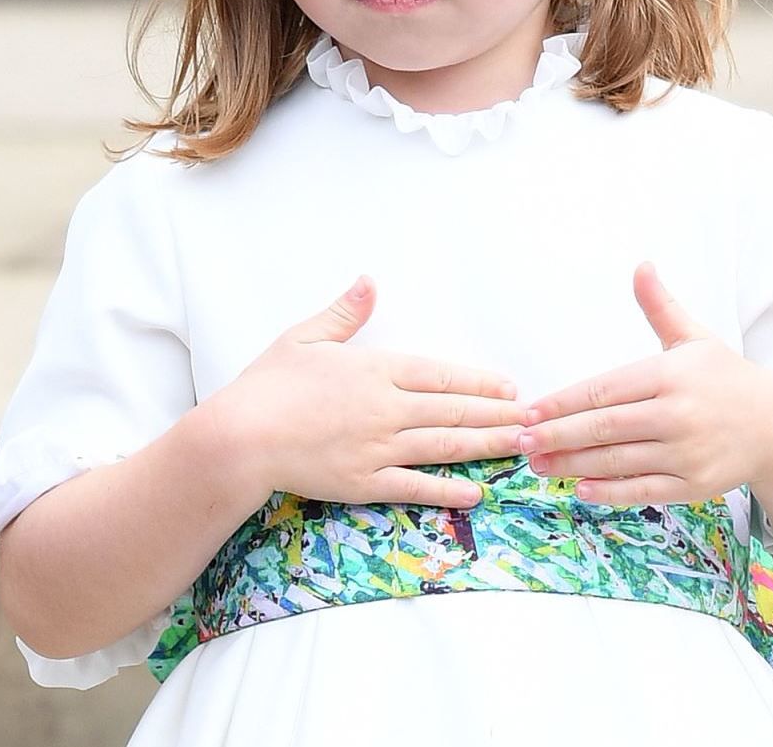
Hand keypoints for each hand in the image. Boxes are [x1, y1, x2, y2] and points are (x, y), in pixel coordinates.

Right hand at [208, 277, 526, 509]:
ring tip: (520, 447)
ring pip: (444, 446)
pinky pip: (415, 487)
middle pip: (454, 410)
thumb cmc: (267, 386)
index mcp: (375, 371)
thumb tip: (370, 280)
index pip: (442, 375)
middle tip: (534, 420)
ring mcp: (377, 449)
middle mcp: (385, 409)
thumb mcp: (304, 338)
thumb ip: (345, 313)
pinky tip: (476, 492)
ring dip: (487, 446)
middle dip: (498, 416)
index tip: (510, 388)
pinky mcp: (364, 483)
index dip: (480, 383)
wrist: (238, 439)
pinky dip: (448, 490)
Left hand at [517, 263, 772, 506]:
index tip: (530, 412)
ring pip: (617, 461)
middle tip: (521, 442)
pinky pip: (643, 490)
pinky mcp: (694, 485)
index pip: (603, 390)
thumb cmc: (725, 379)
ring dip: (573, 465)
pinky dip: (610, 491)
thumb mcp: (694, 338)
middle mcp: (677, 414)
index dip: (562, 403)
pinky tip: (581, 487)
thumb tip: (641, 265)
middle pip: (604, 427)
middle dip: (557, 436)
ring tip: (540, 465)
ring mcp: (686, 453)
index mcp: (670, 375)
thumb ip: (660, 307)